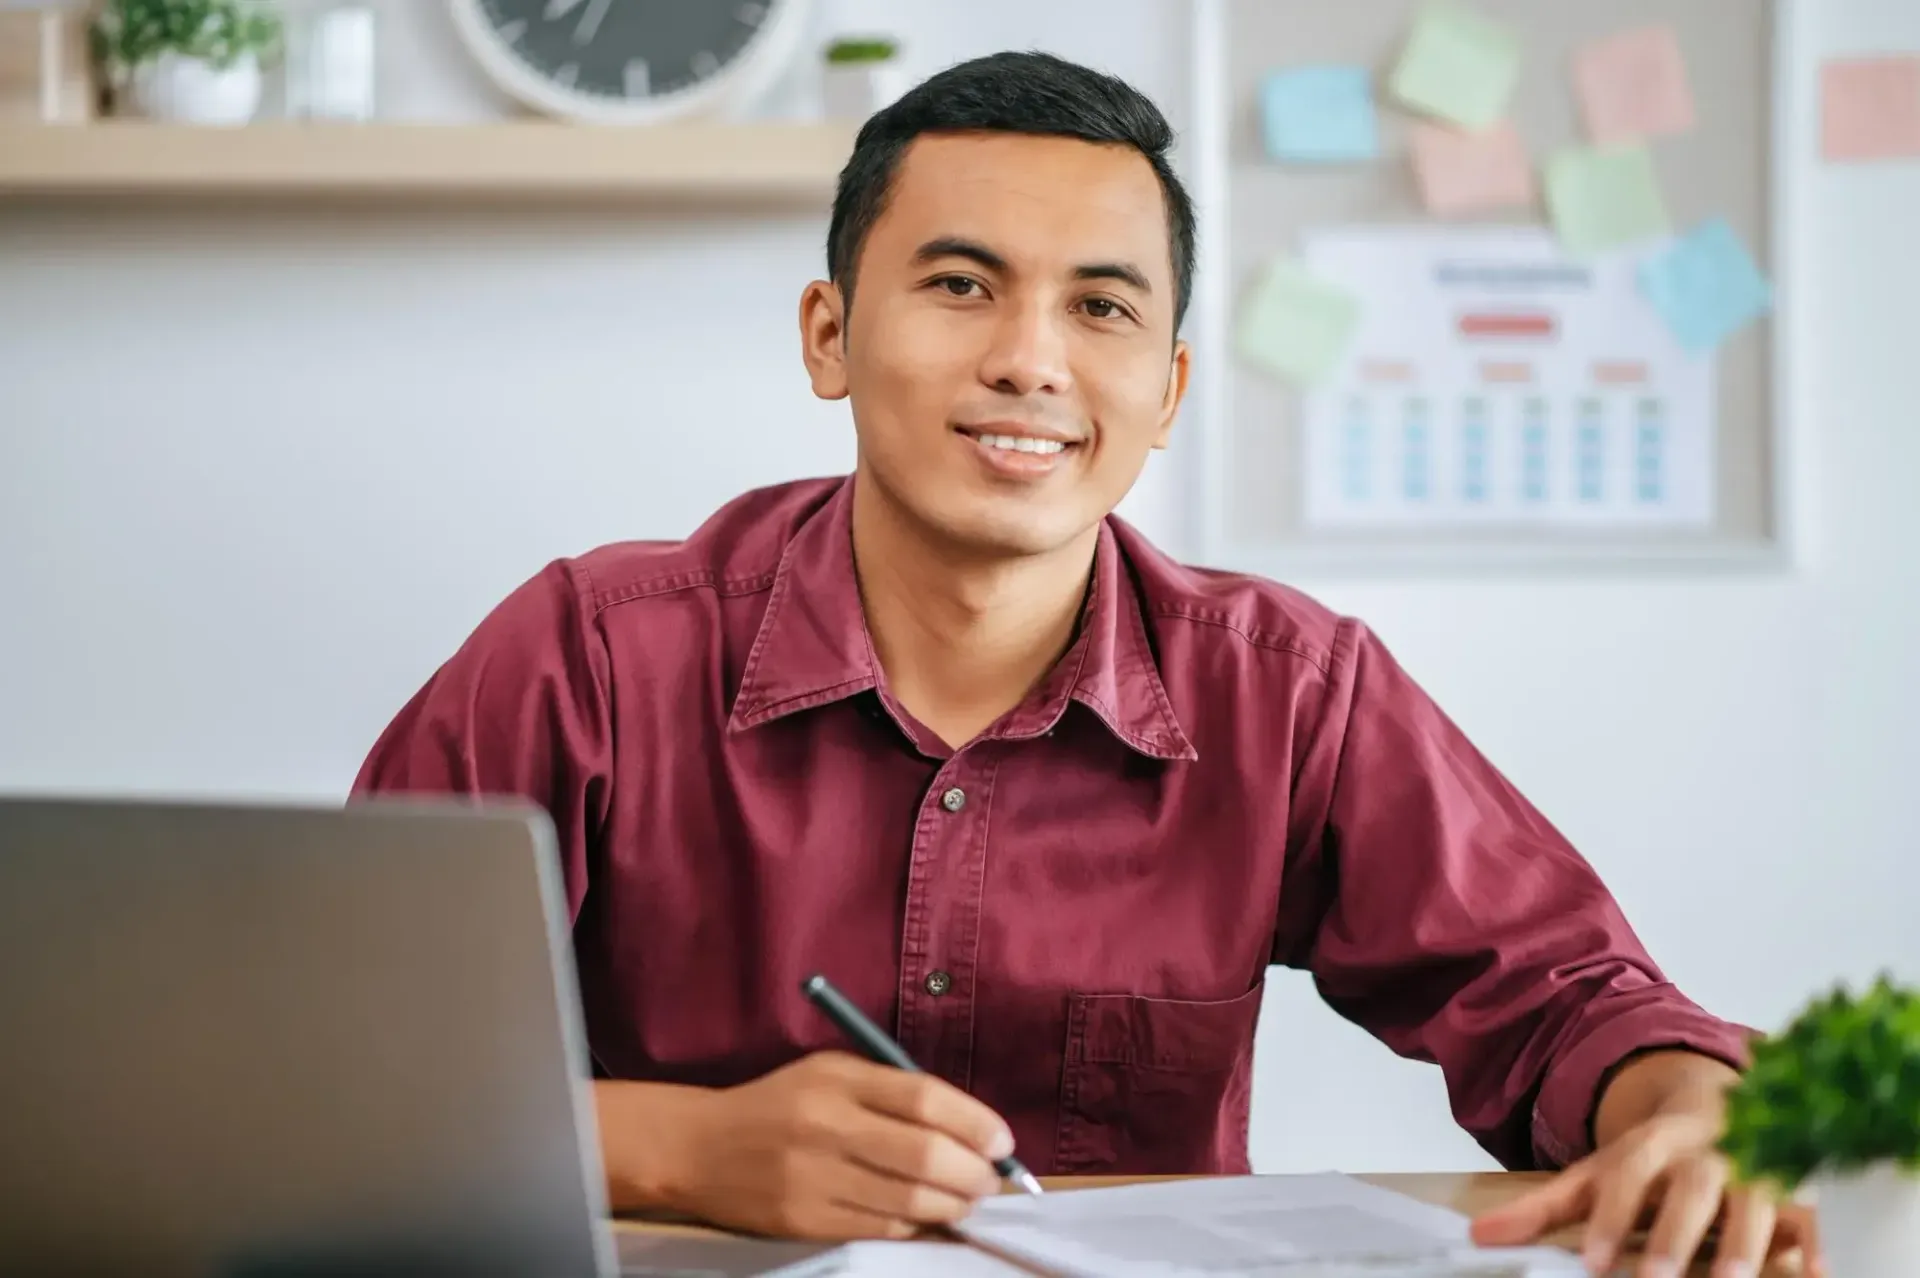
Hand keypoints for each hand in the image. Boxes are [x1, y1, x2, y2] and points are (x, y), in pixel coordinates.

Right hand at [607, 1051, 1013, 1240]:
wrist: (699, 1148)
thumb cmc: (781, 1103)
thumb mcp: (831, 1073)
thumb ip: (893, 1091)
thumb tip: (969, 1127)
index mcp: (838, 1079)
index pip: (925, 1099)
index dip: (976, 1122)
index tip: (1003, 1142)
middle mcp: (828, 1126)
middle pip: (925, 1156)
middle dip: (975, 1174)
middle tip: (993, 1180)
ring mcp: (815, 1178)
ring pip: (909, 1201)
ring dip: (954, 1205)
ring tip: (968, 1200)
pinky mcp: (805, 1221)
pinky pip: (881, 1228)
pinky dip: (915, 1224)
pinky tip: (926, 1216)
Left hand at [1470, 1103, 1820, 1276]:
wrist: (1712, 1105)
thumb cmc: (1647, 1158)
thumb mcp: (1593, 1173)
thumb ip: (1542, 1208)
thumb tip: (1478, 1234)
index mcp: (1650, 1144)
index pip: (1626, 1178)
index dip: (1611, 1219)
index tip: (1595, 1265)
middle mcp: (1703, 1151)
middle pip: (1692, 1187)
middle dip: (1678, 1232)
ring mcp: (1752, 1167)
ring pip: (1755, 1198)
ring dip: (1747, 1241)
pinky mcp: (1792, 1188)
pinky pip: (1810, 1210)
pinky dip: (1817, 1239)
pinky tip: (1818, 1271)